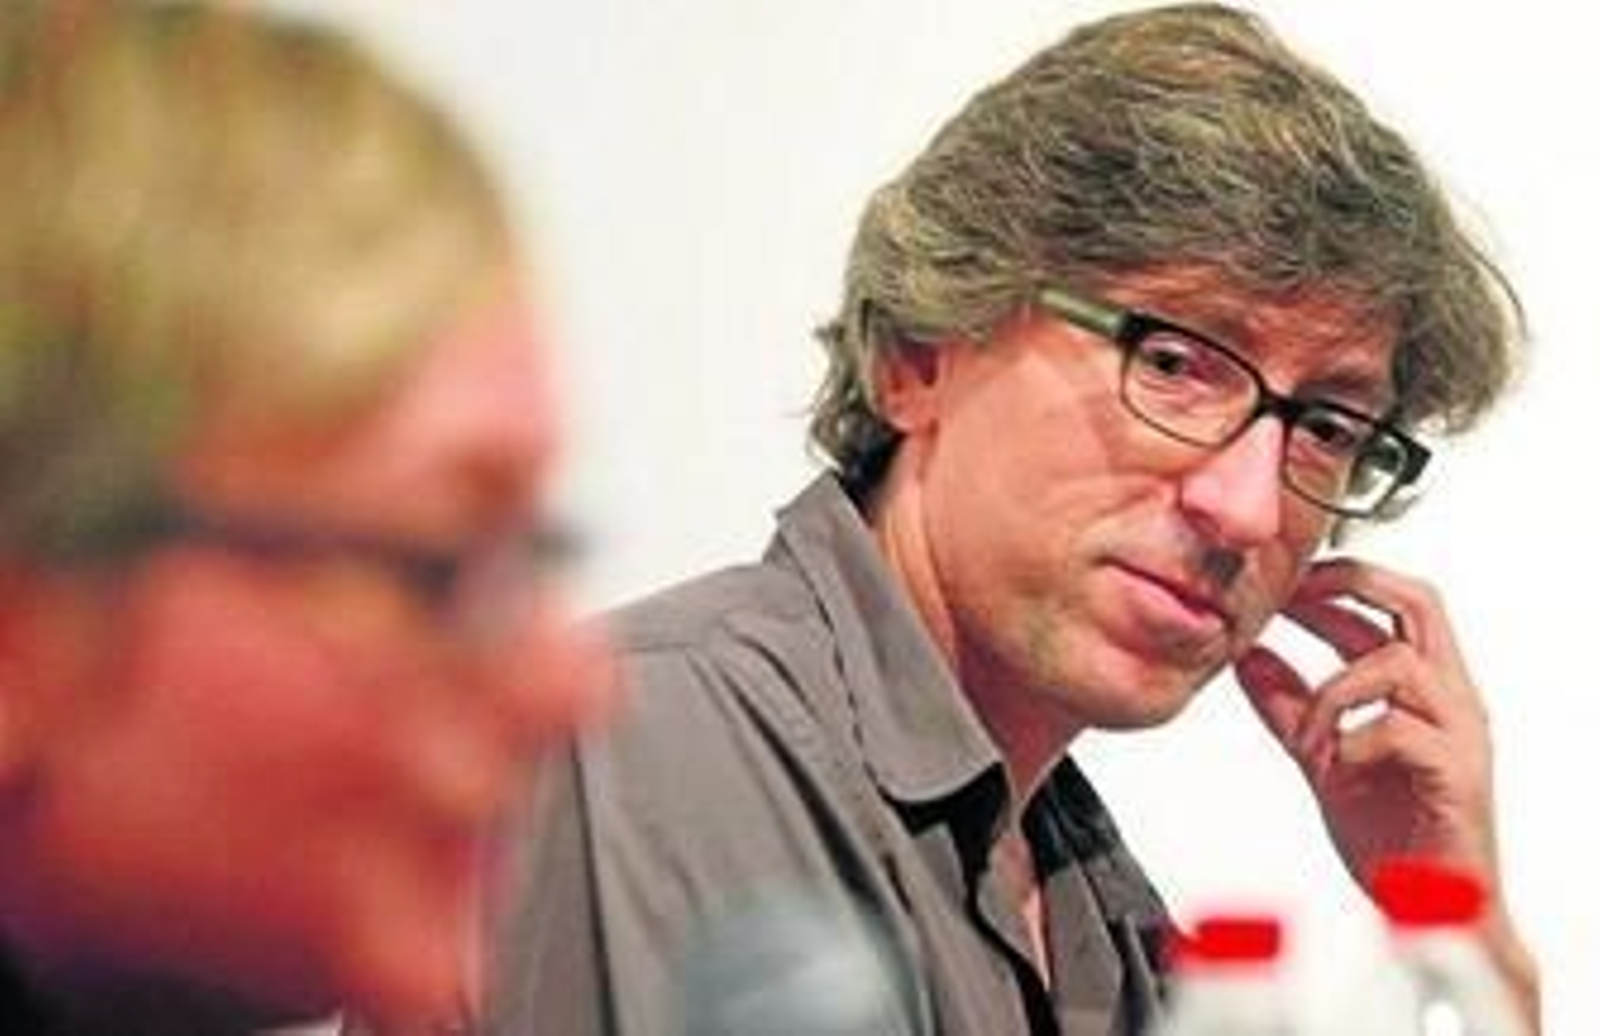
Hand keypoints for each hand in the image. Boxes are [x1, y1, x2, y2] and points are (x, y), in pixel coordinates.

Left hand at [1234, 556, 1497, 884]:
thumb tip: (1247, 656)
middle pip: (1418, 602)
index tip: (1284, 584)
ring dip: (1333, 691)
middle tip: (1290, 601)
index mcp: (1427, 687)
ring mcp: (1460, 733)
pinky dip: (1353, 738)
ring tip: (1309, 739)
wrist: (1428, 908)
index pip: (1394, 601)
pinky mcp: (1456, 774)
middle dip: (1348, 588)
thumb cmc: (1390, 833)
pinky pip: (1400, 728)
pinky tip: (1336, 766)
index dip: (1339, 579)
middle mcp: (1452, 699)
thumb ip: (1288, 706)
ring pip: (1398, 662)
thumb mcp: (1322, 755)